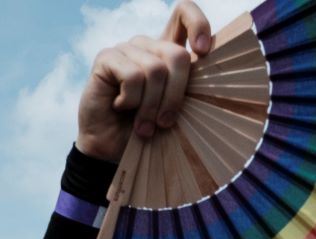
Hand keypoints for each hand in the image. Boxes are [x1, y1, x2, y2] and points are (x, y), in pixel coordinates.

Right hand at [75, 1, 213, 161]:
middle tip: (165, 123)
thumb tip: (207, 79)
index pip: (184, 14)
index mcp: (168, 52)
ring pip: (156, 70)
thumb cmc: (148, 130)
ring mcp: (127, 49)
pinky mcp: (107, 57)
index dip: (198, 24)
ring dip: (151, 106)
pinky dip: (131, 100)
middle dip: (175, 95)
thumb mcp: (174, 111)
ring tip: (143, 125)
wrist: (111, 148)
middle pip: (177, 54)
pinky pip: (132, 75)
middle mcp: (148, 46)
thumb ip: (188, 91)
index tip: (203, 51)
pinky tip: (120, 106)